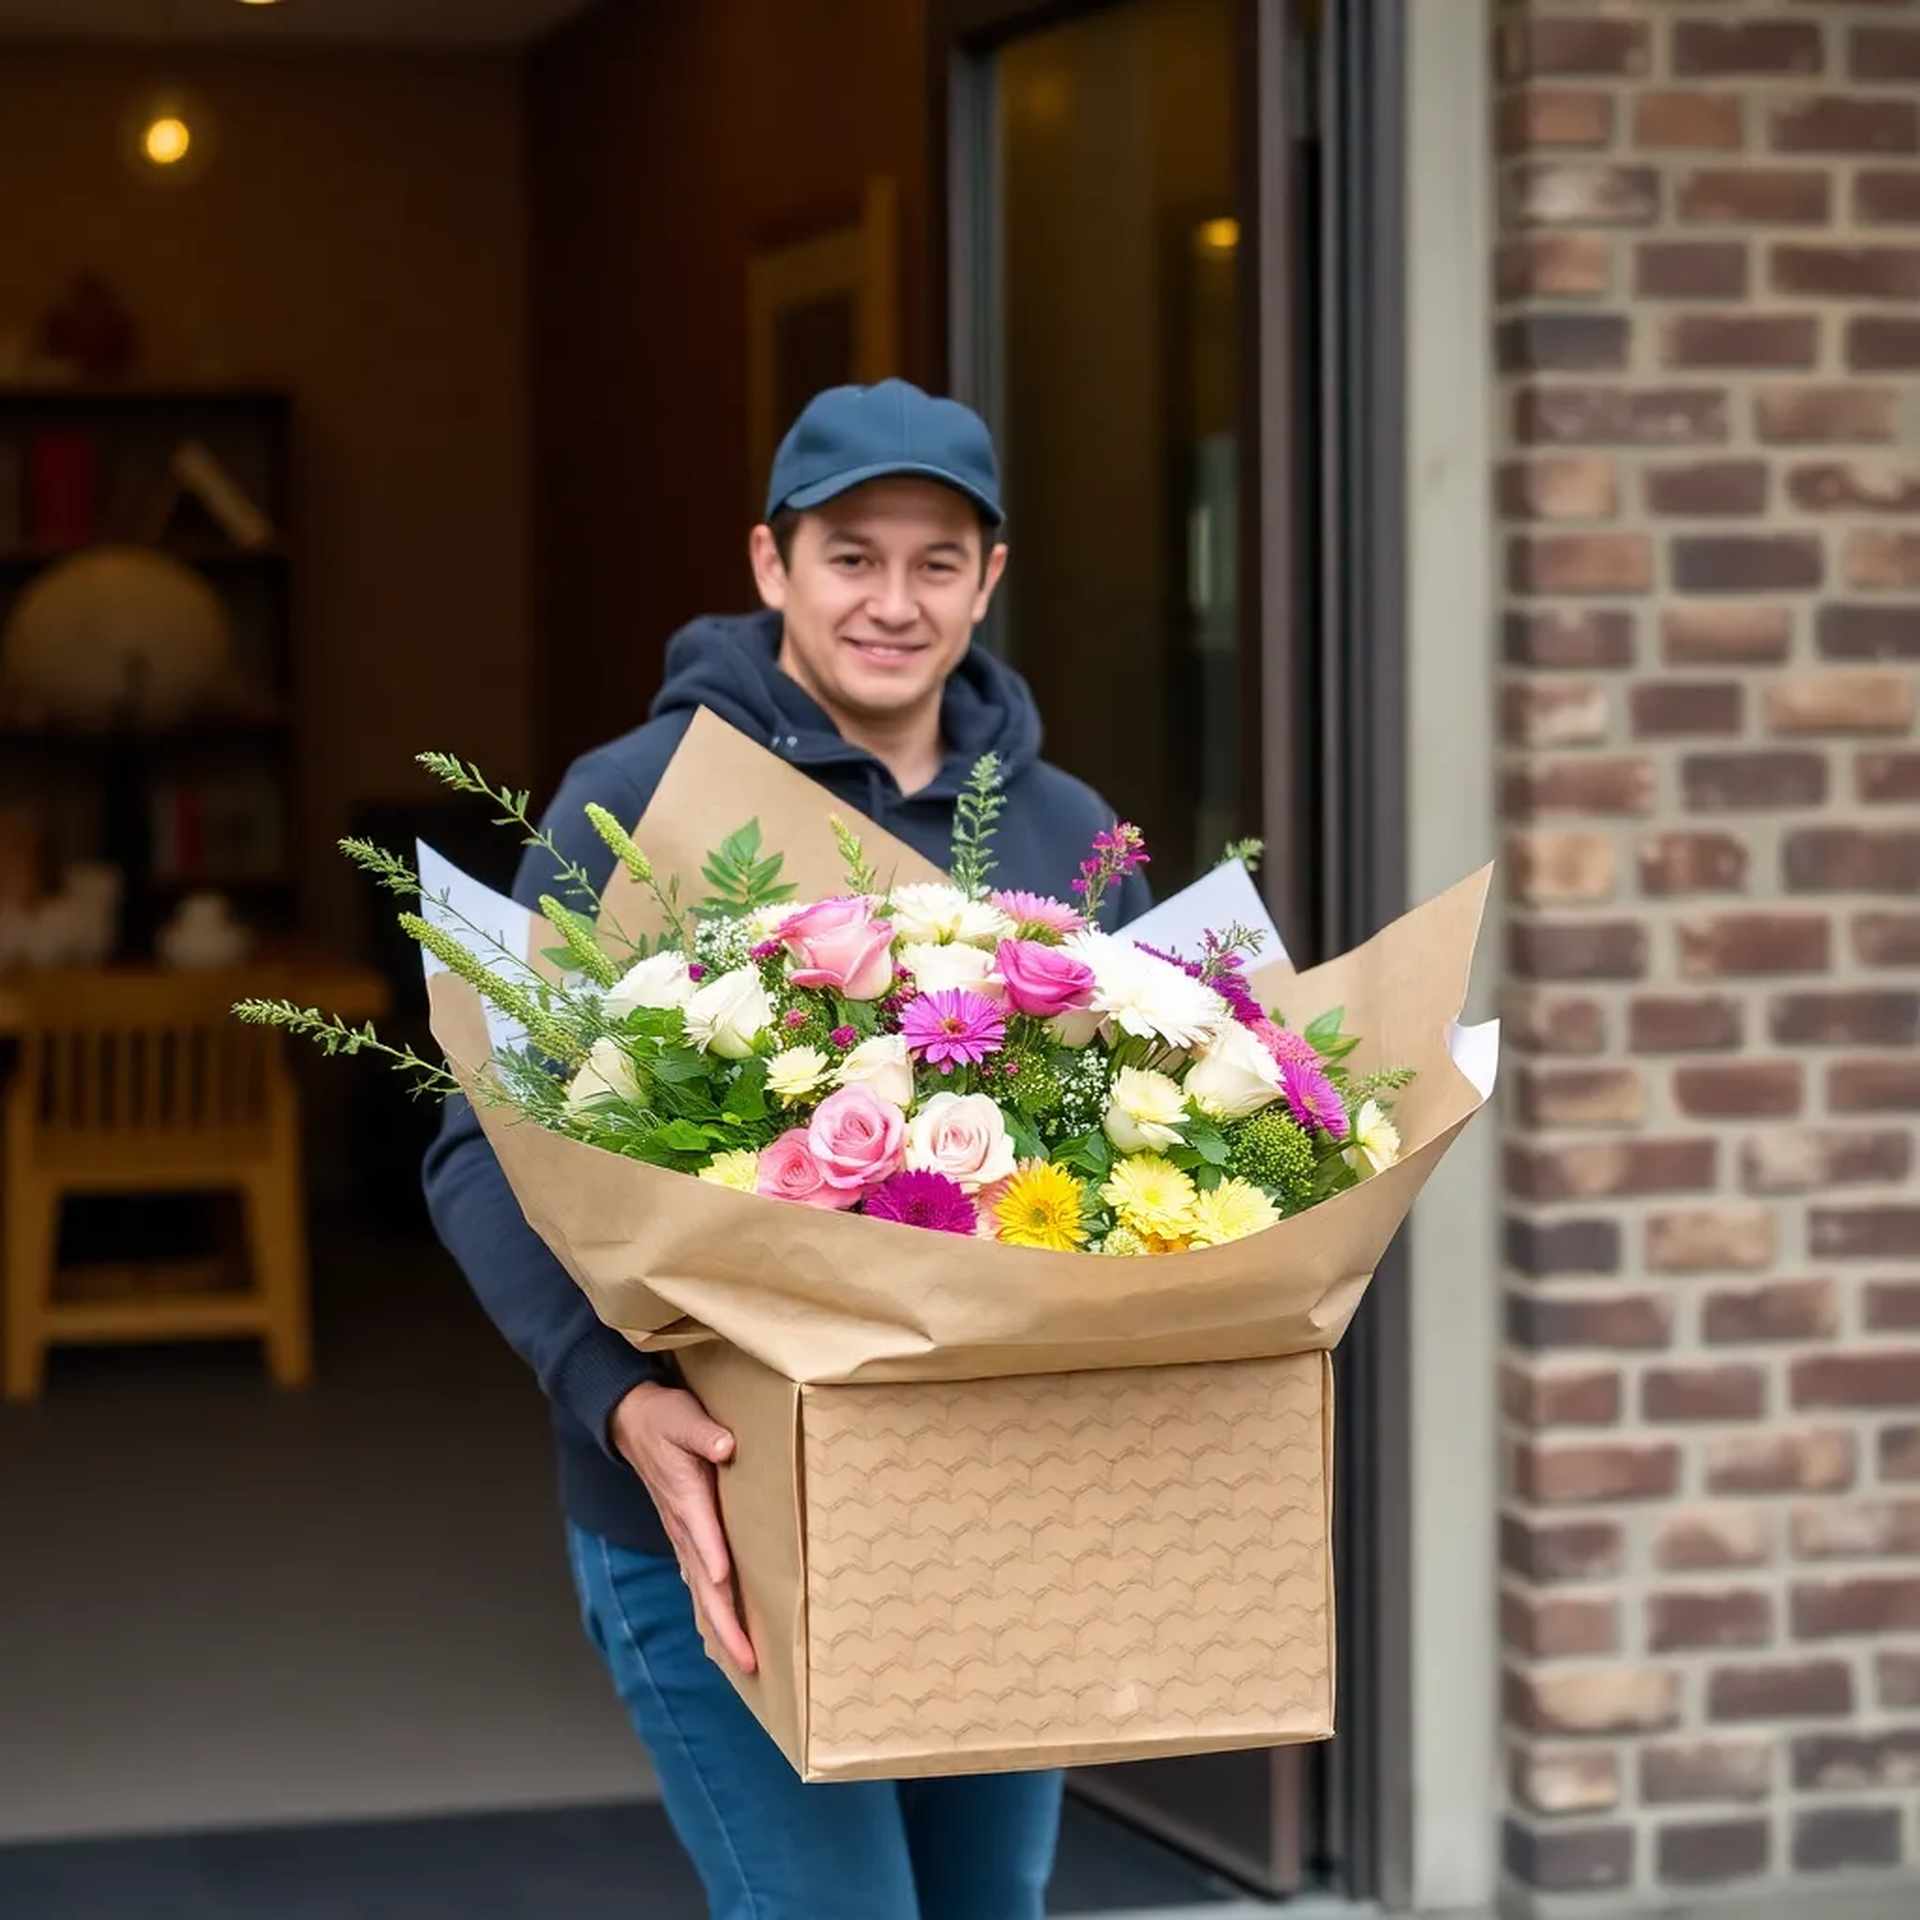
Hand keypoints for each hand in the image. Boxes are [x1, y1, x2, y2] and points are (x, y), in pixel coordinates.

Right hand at [609, 1382, 757, 1673]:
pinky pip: (699, 1581)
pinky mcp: (686, 1537)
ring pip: (702, 1591)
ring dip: (721, 1628)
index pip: (703, 1534)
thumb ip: (704, 1432)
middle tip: (748, 1662)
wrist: (632, 1422)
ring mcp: (682, 1536)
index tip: (726, 1585)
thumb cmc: (665, 1418)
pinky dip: (712, 1612)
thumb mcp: (684, 1416)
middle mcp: (683, 1527)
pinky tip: (723, 1636)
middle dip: (725, 1624)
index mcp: (686, 1498)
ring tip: (744, 1664)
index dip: (714, 1558)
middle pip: (705, 1584)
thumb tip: (725, 1445)